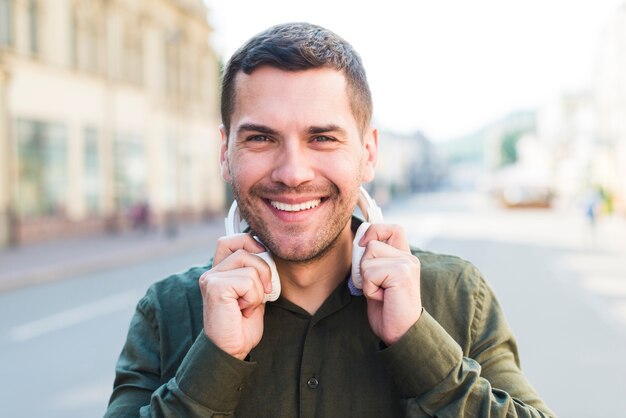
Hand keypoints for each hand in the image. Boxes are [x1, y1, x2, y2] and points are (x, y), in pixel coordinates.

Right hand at [199, 234, 272, 359]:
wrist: (232, 351)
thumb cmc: (243, 326)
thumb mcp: (254, 293)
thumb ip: (256, 273)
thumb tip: (268, 252)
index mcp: (220, 271)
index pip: (233, 240)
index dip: (252, 244)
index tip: (264, 266)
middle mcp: (212, 272)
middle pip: (245, 247)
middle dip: (263, 268)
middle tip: (264, 291)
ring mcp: (211, 279)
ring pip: (250, 266)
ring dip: (259, 289)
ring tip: (248, 306)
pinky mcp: (215, 287)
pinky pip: (248, 281)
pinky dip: (254, 297)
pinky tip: (243, 311)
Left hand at [358, 224, 421, 344]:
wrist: (400, 333)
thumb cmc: (386, 310)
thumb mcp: (377, 280)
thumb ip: (372, 260)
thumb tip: (359, 240)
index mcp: (404, 257)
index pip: (392, 229)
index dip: (374, 231)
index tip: (363, 245)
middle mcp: (409, 258)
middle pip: (372, 244)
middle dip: (364, 265)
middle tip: (376, 286)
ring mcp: (407, 264)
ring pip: (368, 258)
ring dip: (366, 279)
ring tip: (380, 293)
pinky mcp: (401, 273)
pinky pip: (370, 272)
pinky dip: (369, 288)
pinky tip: (382, 298)